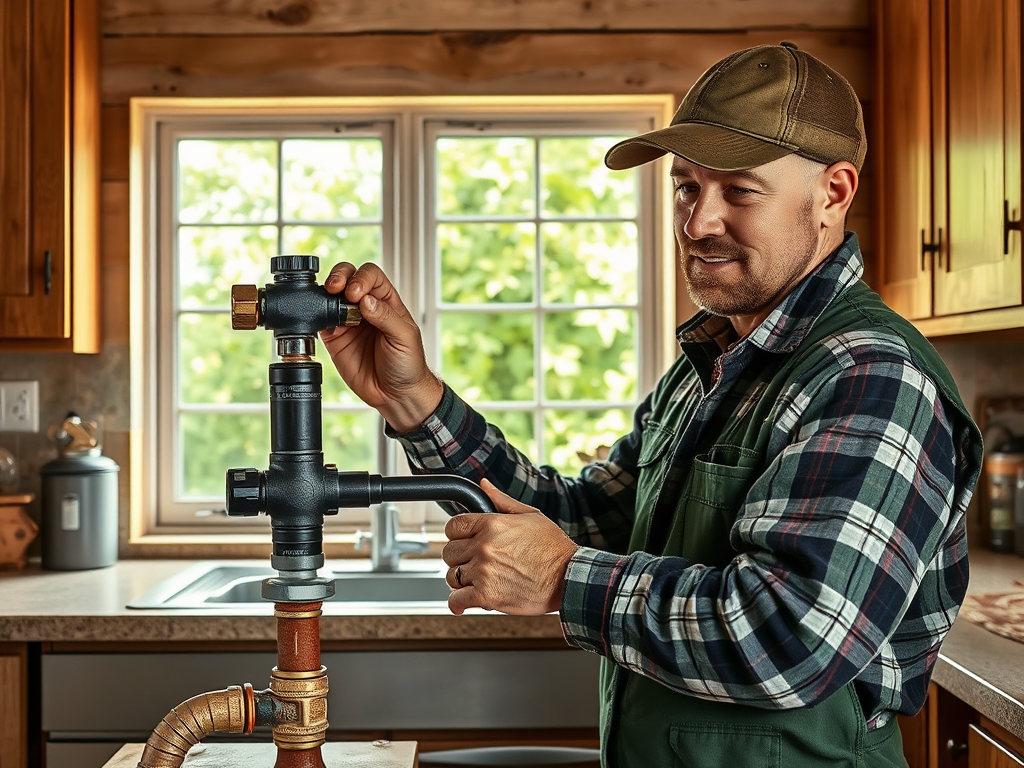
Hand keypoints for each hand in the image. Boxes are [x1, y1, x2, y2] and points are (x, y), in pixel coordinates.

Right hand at [320, 262, 443, 431]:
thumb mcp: (405, 338)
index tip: (357, 294)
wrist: (394, 394)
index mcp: (386, 301)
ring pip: (331, 295)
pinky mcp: (334, 337)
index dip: (362, 279)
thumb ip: (386, 317)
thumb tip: (365, 300)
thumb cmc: (407, 364)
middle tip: (337, 289)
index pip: (371, 276)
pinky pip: (320, 320)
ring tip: (327, 301)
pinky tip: (318, 318)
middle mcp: (365, 307)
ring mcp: (348, 321)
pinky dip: (315, 315)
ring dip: (326, 293)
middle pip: (348, 278)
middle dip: (340, 277)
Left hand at [442, 479, 579, 615]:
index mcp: (492, 524)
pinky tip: (463, 603)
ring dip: (461, 580)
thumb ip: (502, 500)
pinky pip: (456, 600)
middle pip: (450, 552)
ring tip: (476, 581)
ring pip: (451, 575)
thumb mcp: (530, 515)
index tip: (463, 542)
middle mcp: (484, 546)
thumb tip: (484, 485)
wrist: (568, 577)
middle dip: (459, 558)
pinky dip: (457, 603)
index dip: (456, 534)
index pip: (453, 526)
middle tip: (473, 563)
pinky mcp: (487, 595)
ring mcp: (483, 571)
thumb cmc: (553, 547)